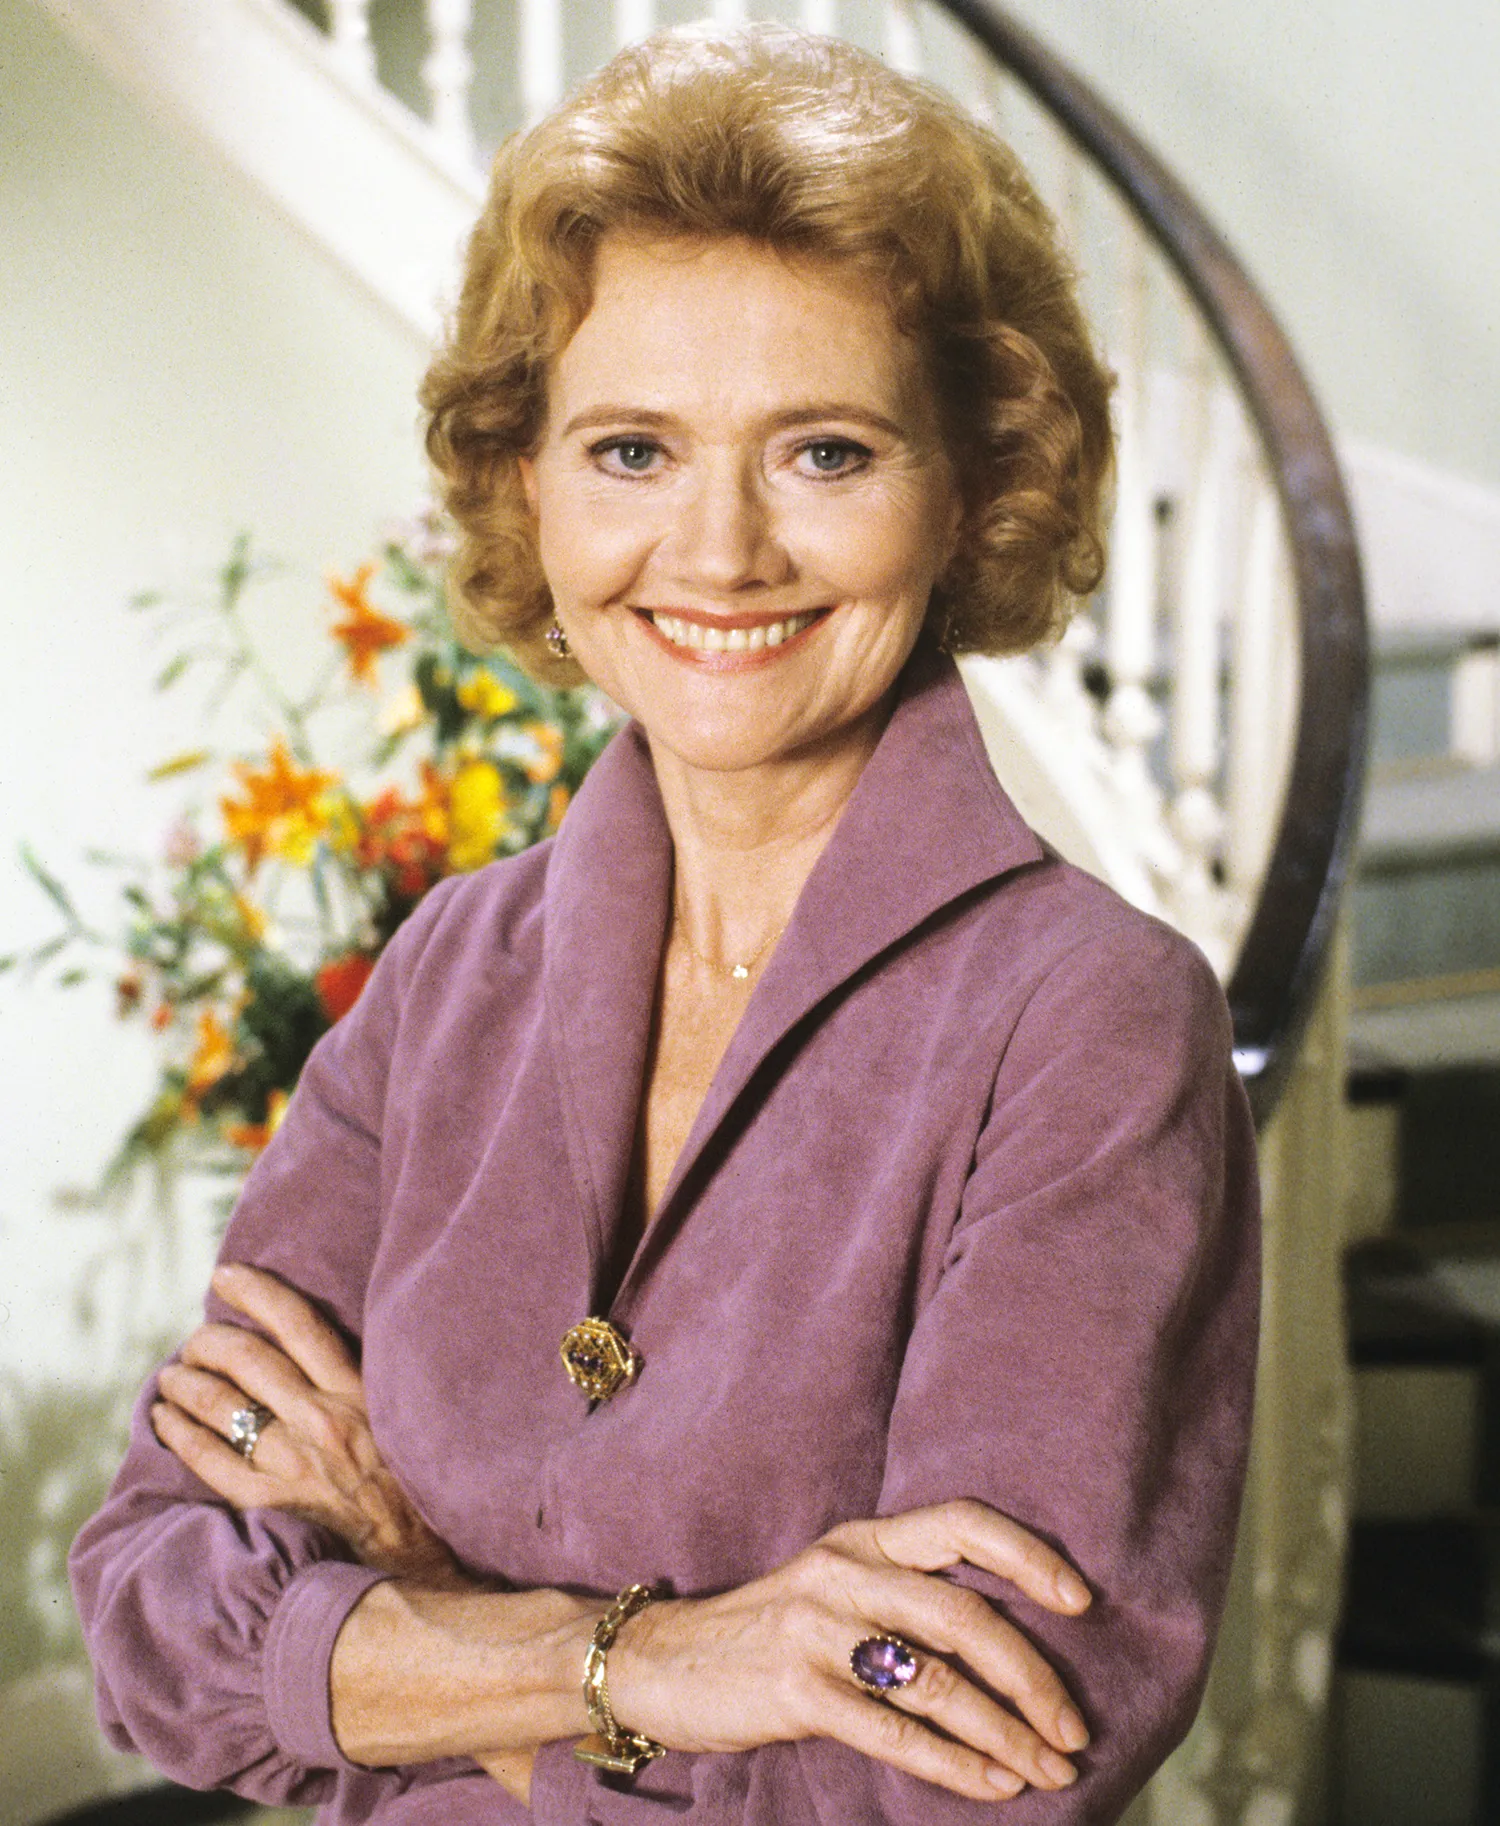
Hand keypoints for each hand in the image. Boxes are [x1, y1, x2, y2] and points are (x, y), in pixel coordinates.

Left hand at [152, 1263, 466, 1588]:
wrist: (417, 1558)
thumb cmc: (411, 1480)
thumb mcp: (398, 1414)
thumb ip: (357, 1380)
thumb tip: (309, 1342)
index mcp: (357, 1390)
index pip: (298, 1322)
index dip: (256, 1291)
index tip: (226, 1275)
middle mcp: (321, 1419)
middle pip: (247, 1358)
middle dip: (209, 1340)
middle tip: (196, 1339)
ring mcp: (292, 1463)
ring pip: (220, 1404)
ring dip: (185, 1380)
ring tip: (172, 1374)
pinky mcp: (270, 1503)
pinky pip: (209, 1460)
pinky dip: (180, 1432)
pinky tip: (165, 1418)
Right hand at [608, 1501, 1091, 1801]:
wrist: (660, 1660)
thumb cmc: (768, 1631)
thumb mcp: (835, 1588)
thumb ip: (905, 1598)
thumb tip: (1010, 1648)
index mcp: (864, 1538)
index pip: (962, 1523)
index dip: (1028, 1556)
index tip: (1082, 1602)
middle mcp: (845, 1570)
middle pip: (964, 1615)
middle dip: (1033, 1677)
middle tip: (1075, 1729)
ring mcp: (817, 1628)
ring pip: (937, 1680)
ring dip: (1005, 1733)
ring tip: (1049, 1770)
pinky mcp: (794, 1689)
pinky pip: (892, 1731)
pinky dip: (953, 1764)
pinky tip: (992, 1785)